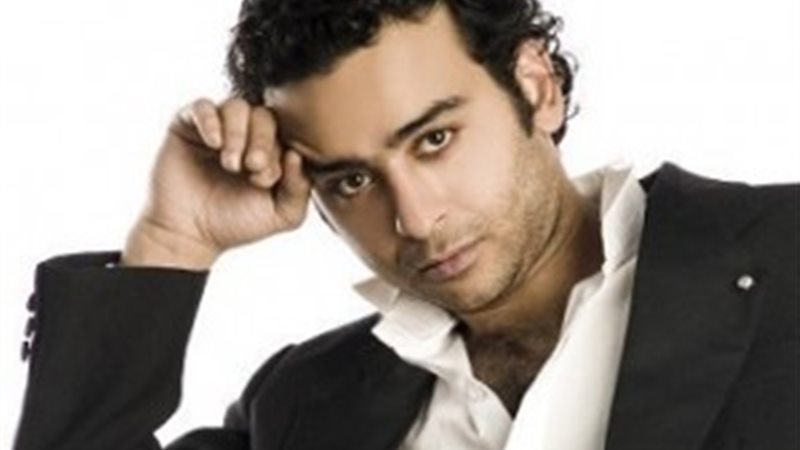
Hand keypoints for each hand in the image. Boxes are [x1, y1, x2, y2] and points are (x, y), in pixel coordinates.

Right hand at [123, 98, 311, 268]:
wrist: (188, 235)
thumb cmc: (235, 224)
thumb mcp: (281, 214)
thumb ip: (300, 188)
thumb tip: (296, 154)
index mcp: (270, 152)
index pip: (286, 133)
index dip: (280, 152)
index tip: (268, 180)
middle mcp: (245, 136)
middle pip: (263, 116)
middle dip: (262, 140)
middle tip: (252, 166)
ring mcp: (217, 128)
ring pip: (236, 107)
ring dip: (238, 133)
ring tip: (231, 163)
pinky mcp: (187, 126)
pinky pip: (202, 106)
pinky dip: (210, 120)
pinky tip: (213, 144)